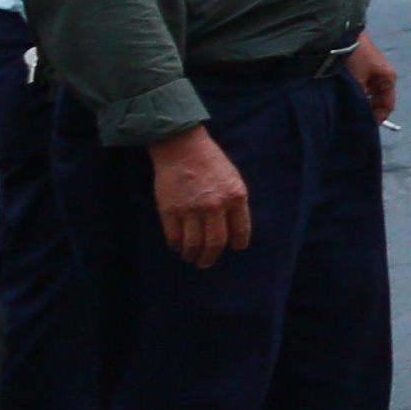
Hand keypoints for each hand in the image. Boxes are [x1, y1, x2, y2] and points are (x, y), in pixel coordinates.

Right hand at [149, 123, 253, 264]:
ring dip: (192, 255)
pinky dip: (177, 246)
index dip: (238, 243)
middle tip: (206, 262)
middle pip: (215, 243)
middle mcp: (215, 206)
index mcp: (235, 197)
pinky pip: (174, 237)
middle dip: (211, 257)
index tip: (234, 248)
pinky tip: (178, 246)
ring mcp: (191, 209)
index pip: (240, 230)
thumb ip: (234, 203)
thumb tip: (233, 228)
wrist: (182, 147)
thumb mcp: (233, 179)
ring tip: (191, 257)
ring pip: (193, 244)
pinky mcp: (170, 210)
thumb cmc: (210, 161)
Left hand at [341, 34, 397, 119]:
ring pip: (368, 94)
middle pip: (378, 100)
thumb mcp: (359, 82)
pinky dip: (355, 93)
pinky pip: (361, 87)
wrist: (343, 36)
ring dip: (360, 101)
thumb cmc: (355, 58)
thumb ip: (361, 100)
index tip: (366, 126)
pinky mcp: (361, 68)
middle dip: (368, 109)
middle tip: (354, 119)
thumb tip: (359, 115)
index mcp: (388, 78)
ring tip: (348, 108)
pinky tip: (344, 96)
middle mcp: (382, 76)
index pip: (388, 104)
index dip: (379, 117)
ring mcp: (372, 72)